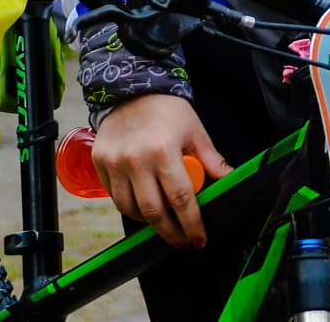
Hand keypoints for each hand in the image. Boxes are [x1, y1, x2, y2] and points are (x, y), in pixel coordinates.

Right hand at [92, 94, 231, 249]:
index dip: (192, 224)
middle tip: (183, 240)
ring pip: (131, 209)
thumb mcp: (195, 131)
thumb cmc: (167, 110)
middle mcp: (135, 159)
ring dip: (150, 223)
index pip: (181, 199)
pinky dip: (130, 207)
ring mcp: (114, 162)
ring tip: (164, 223)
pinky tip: (144, 206)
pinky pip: (115, 197)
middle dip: (172, 233)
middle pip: (154, 212)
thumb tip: (230, 181)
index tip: (199, 239)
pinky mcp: (100, 163)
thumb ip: (211, 160)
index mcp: (163, 150)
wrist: (131, 88)